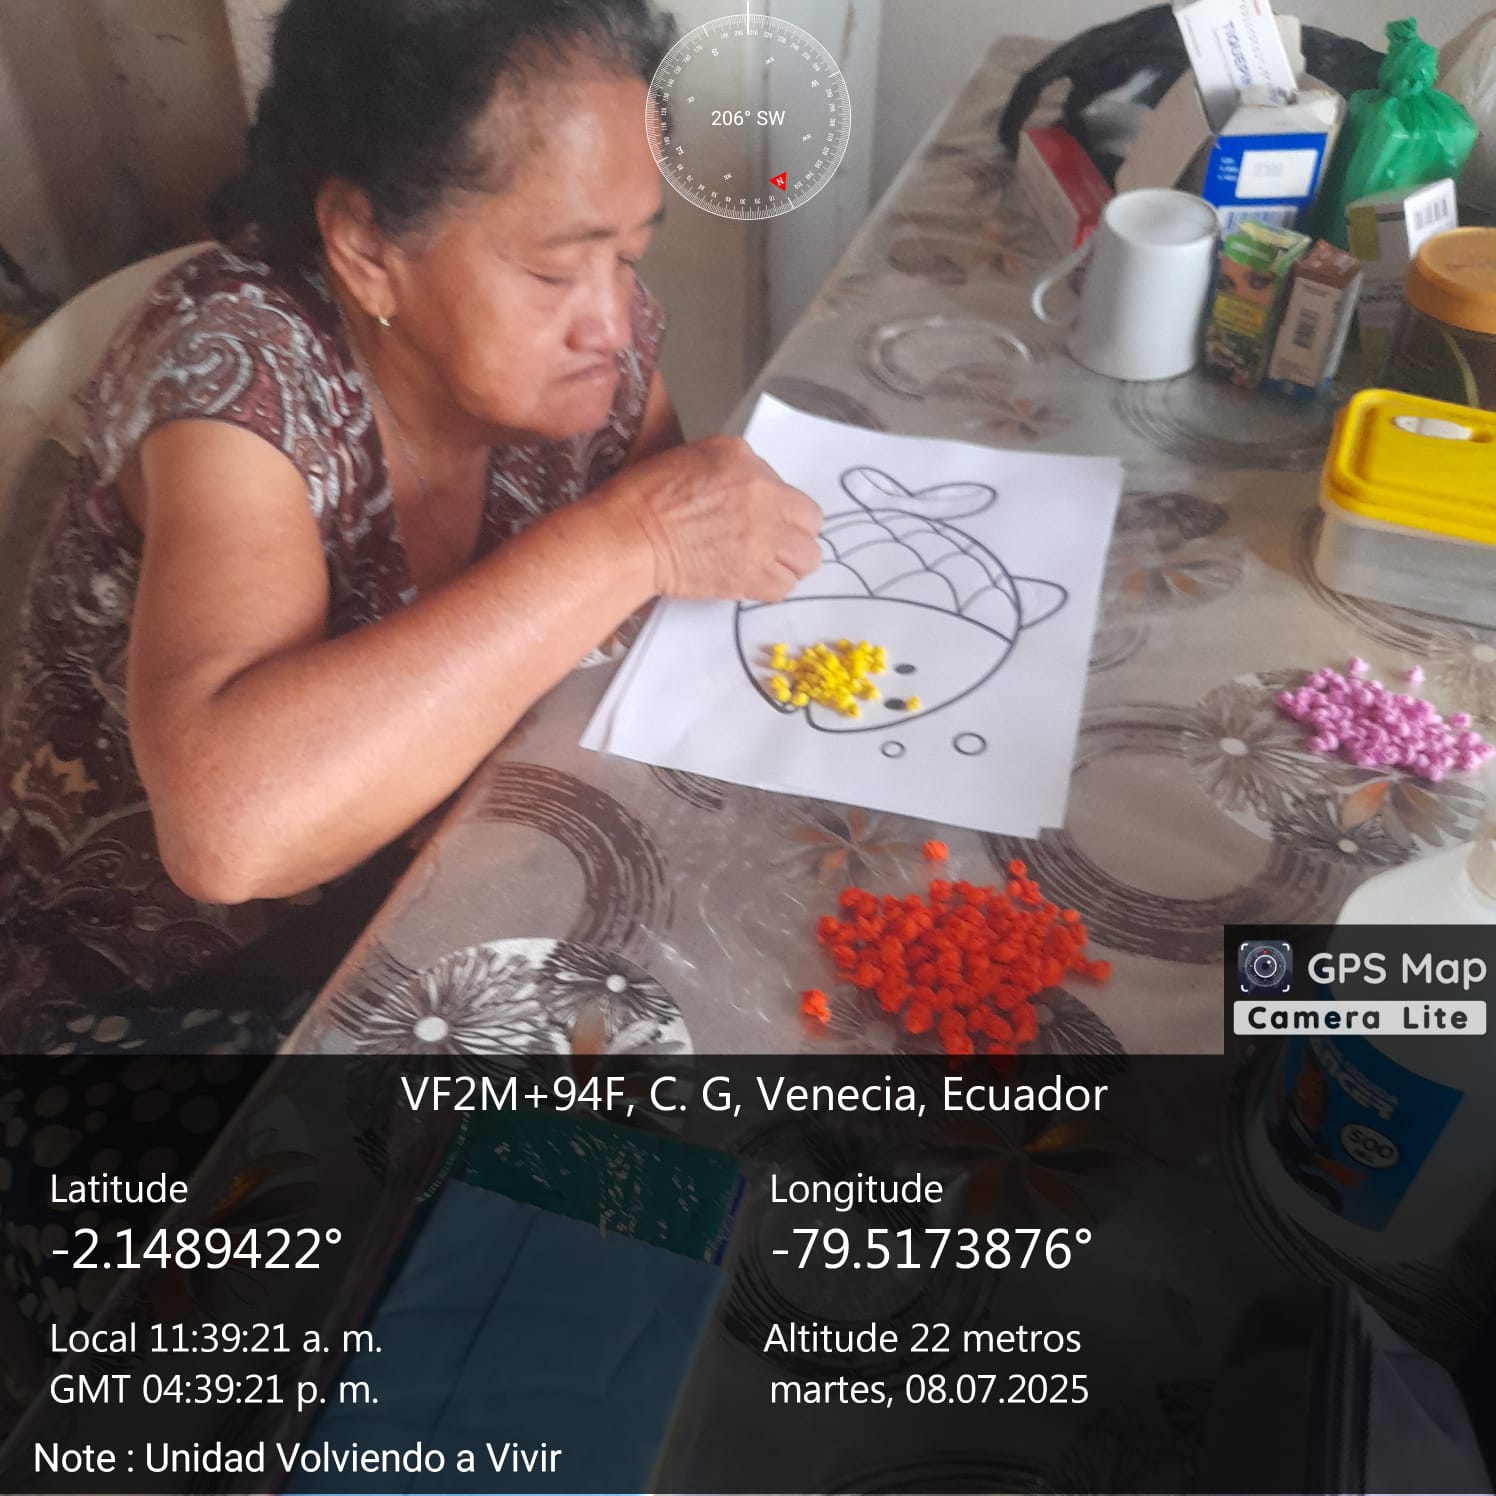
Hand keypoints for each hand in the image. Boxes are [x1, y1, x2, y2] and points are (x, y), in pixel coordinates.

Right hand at [602, 436, 822, 600]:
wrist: (629, 537)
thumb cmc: (645, 497)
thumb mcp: (694, 458)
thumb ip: (734, 470)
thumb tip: (753, 492)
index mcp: (745, 461)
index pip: (788, 488)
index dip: (780, 509)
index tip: (764, 520)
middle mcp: (762, 496)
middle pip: (811, 524)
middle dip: (795, 536)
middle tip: (772, 545)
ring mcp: (761, 538)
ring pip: (806, 559)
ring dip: (789, 564)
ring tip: (764, 566)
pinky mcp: (750, 574)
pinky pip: (784, 587)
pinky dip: (770, 587)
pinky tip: (750, 581)